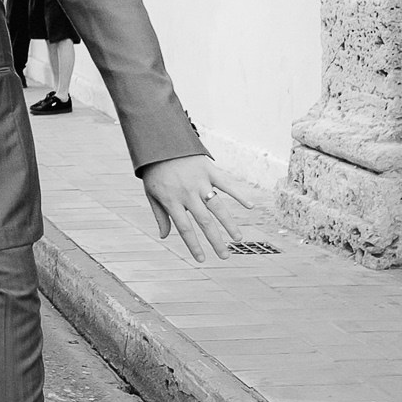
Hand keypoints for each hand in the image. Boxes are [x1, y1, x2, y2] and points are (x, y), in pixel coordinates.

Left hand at [139, 154, 258, 262]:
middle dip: (216, 241)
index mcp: (171, 200)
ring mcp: (200, 181)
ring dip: (229, 223)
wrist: (159, 142)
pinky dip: (239, 194)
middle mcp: (187, 193)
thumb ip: (160, 215)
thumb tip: (164, 236)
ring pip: (218, 206)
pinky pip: (226, 184)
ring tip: (238, 239)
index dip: (194, 245)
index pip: (185, 229)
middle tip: (225, 256)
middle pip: (204, 221)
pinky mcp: (209, 170)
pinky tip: (250, 206)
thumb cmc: (154, 170)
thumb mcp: (151, 193)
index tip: (202, 260)